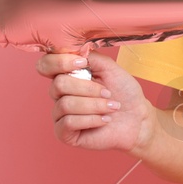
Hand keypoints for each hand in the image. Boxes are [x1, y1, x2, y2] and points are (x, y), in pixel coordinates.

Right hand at [35, 51, 155, 154]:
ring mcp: (60, 114)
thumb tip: (73, 50)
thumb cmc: (123, 92)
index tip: (83, 63)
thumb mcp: (110, 67)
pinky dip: (91, 119)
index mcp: (67, 75)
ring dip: (94, 105)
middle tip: (108, 93)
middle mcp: (59, 94)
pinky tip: (104, 120)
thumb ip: (90, 56)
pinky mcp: (64, 133)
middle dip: (89, 88)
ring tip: (111, 107)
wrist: (137, 118)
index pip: (45, 65)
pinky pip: (68, 123)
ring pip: (66, 104)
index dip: (59, 62)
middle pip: (58, 84)